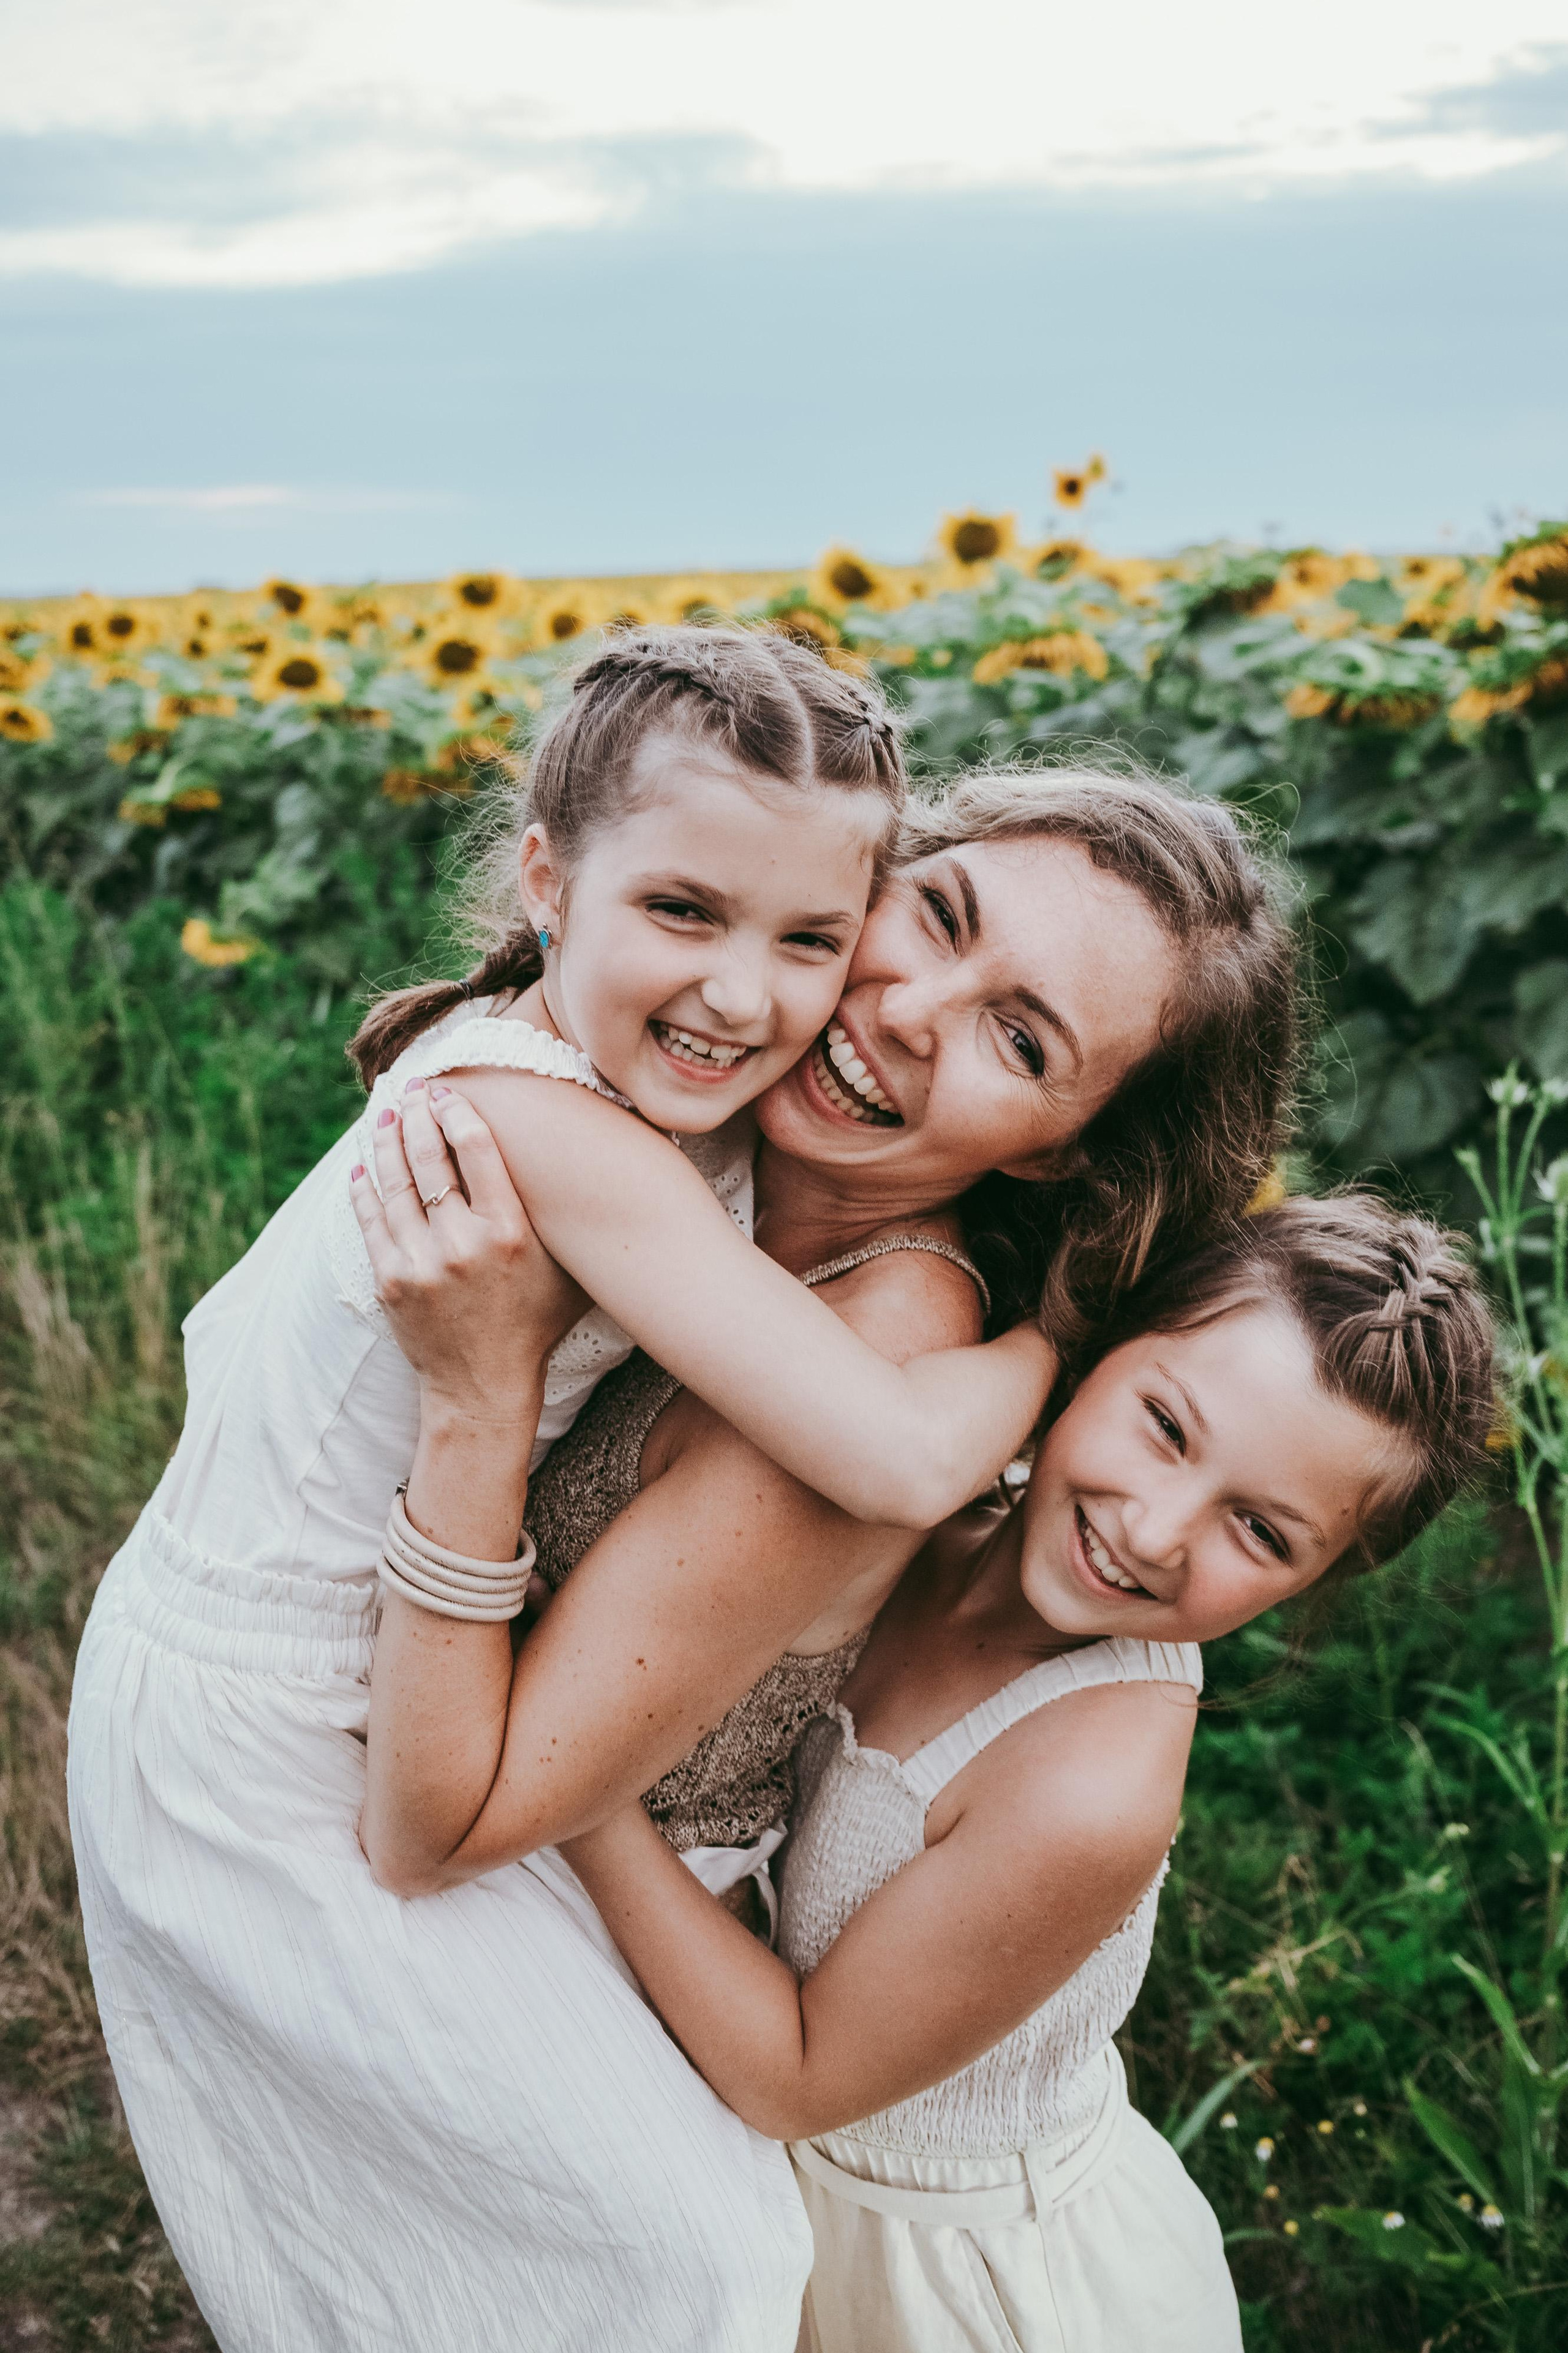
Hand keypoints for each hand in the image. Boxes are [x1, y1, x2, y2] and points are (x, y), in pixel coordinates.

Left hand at [350, 1079, 586, 1417]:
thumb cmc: (535, 1324)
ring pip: (394, 1182)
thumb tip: (603, 1166)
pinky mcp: (390, 1280)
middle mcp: (462, 1243)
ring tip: (385, 1113)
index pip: (475, 1148)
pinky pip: (370, 1218)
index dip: (457, 1110)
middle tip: (412, 1088)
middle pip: (429, 1156)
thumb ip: (572, 1221)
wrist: (483, 1388)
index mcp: (509, 1233)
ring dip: (386, 1140)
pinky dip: (363, 1186)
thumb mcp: (569, 1271)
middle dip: (416, 1114)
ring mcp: (420, 1262)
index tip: (447, 1091)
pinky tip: (363, 1163)